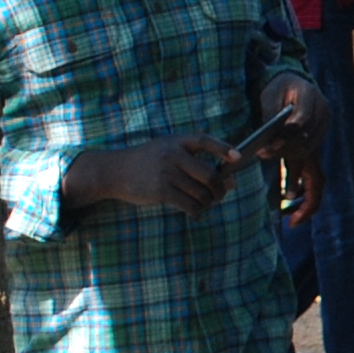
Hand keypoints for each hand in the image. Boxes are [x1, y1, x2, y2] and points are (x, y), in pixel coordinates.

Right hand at [71, 136, 241, 214]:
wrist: (115, 171)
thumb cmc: (148, 162)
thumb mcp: (168, 153)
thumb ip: (197, 163)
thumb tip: (231, 181)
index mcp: (176, 141)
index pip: (204, 140)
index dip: (222, 148)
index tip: (238, 157)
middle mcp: (172, 155)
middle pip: (209, 175)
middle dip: (221, 188)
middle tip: (221, 194)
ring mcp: (167, 173)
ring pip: (201, 193)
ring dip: (209, 202)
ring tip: (206, 203)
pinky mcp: (161, 191)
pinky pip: (189, 205)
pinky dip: (197, 211)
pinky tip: (195, 211)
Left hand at [256, 76, 328, 225]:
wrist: (296, 84)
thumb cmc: (280, 87)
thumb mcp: (271, 93)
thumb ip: (271, 113)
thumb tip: (269, 141)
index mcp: (312, 100)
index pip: (300, 123)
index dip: (284, 138)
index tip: (264, 151)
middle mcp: (322, 121)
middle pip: (307, 150)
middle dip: (290, 170)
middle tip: (275, 187)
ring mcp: (320, 138)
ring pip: (316, 169)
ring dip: (305, 193)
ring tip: (292, 218)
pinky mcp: (314, 150)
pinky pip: (316, 177)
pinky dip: (306, 194)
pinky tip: (294, 213)